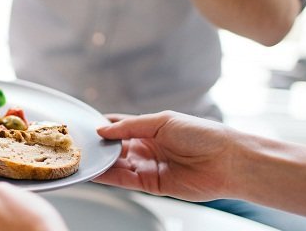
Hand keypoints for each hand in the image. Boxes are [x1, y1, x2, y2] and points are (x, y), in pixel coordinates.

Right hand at [94, 111, 237, 201]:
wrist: (227, 161)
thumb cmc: (202, 135)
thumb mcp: (162, 121)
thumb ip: (130, 126)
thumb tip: (103, 129)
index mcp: (150, 128)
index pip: (119, 125)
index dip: (103, 126)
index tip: (84, 126)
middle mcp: (147, 147)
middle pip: (115, 147)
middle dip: (99, 146)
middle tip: (79, 145)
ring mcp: (149, 166)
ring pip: (117, 165)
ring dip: (101, 162)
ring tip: (83, 159)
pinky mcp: (152, 185)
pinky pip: (125, 180)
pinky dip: (109, 177)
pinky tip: (96, 172)